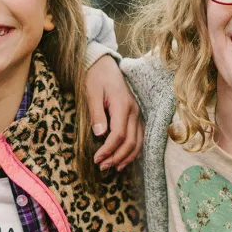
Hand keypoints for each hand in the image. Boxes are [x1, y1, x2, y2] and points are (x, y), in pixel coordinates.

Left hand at [85, 55, 142, 170]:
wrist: (105, 64)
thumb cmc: (96, 77)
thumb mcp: (92, 93)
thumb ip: (97, 114)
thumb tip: (100, 134)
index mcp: (123, 106)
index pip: (118, 135)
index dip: (108, 150)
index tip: (96, 159)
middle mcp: (134, 111)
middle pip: (131, 142)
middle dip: (117, 157)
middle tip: (102, 167)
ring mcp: (137, 113)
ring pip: (138, 141)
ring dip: (127, 157)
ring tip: (114, 167)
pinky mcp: (136, 115)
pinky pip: (139, 136)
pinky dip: (133, 150)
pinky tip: (124, 158)